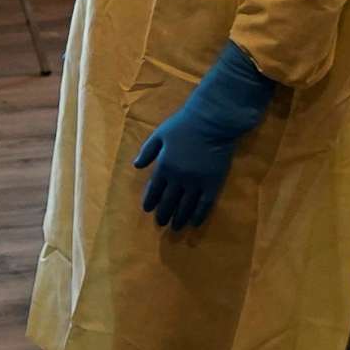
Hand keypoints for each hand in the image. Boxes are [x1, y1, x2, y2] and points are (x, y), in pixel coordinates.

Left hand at [134, 113, 238, 230]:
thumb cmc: (184, 125)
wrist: (212, 122)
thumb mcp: (159, 134)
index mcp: (164, 167)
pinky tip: (195, 223)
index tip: (148, 209)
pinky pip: (205, 205)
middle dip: (163, 214)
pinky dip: (199, 216)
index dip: (150, 201)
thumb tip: (136, 166)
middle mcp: (178, 179)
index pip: (154, 190)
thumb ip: (147, 151)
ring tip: (175, 227)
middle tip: (161, 222)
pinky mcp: (213, 184)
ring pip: (185, 206)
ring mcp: (196, 183)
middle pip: (169, 201)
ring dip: (179, 219)